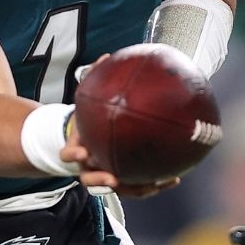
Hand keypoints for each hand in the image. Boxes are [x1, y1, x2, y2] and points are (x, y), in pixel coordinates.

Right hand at [61, 58, 182, 197]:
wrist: (87, 138)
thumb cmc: (88, 118)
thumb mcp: (87, 99)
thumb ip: (94, 78)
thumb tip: (106, 56)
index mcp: (77, 148)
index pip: (69, 154)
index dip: (73, 155)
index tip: (79, 154)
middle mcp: (88, 166)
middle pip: (90, 179)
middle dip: (100, 181)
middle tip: (112, 180)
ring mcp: (105, 176)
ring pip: (119, 188)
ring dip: (136, 187)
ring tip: (156, 184)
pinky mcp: (122, 181)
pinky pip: (137, 186)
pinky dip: (155, 184)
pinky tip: (175, 178)